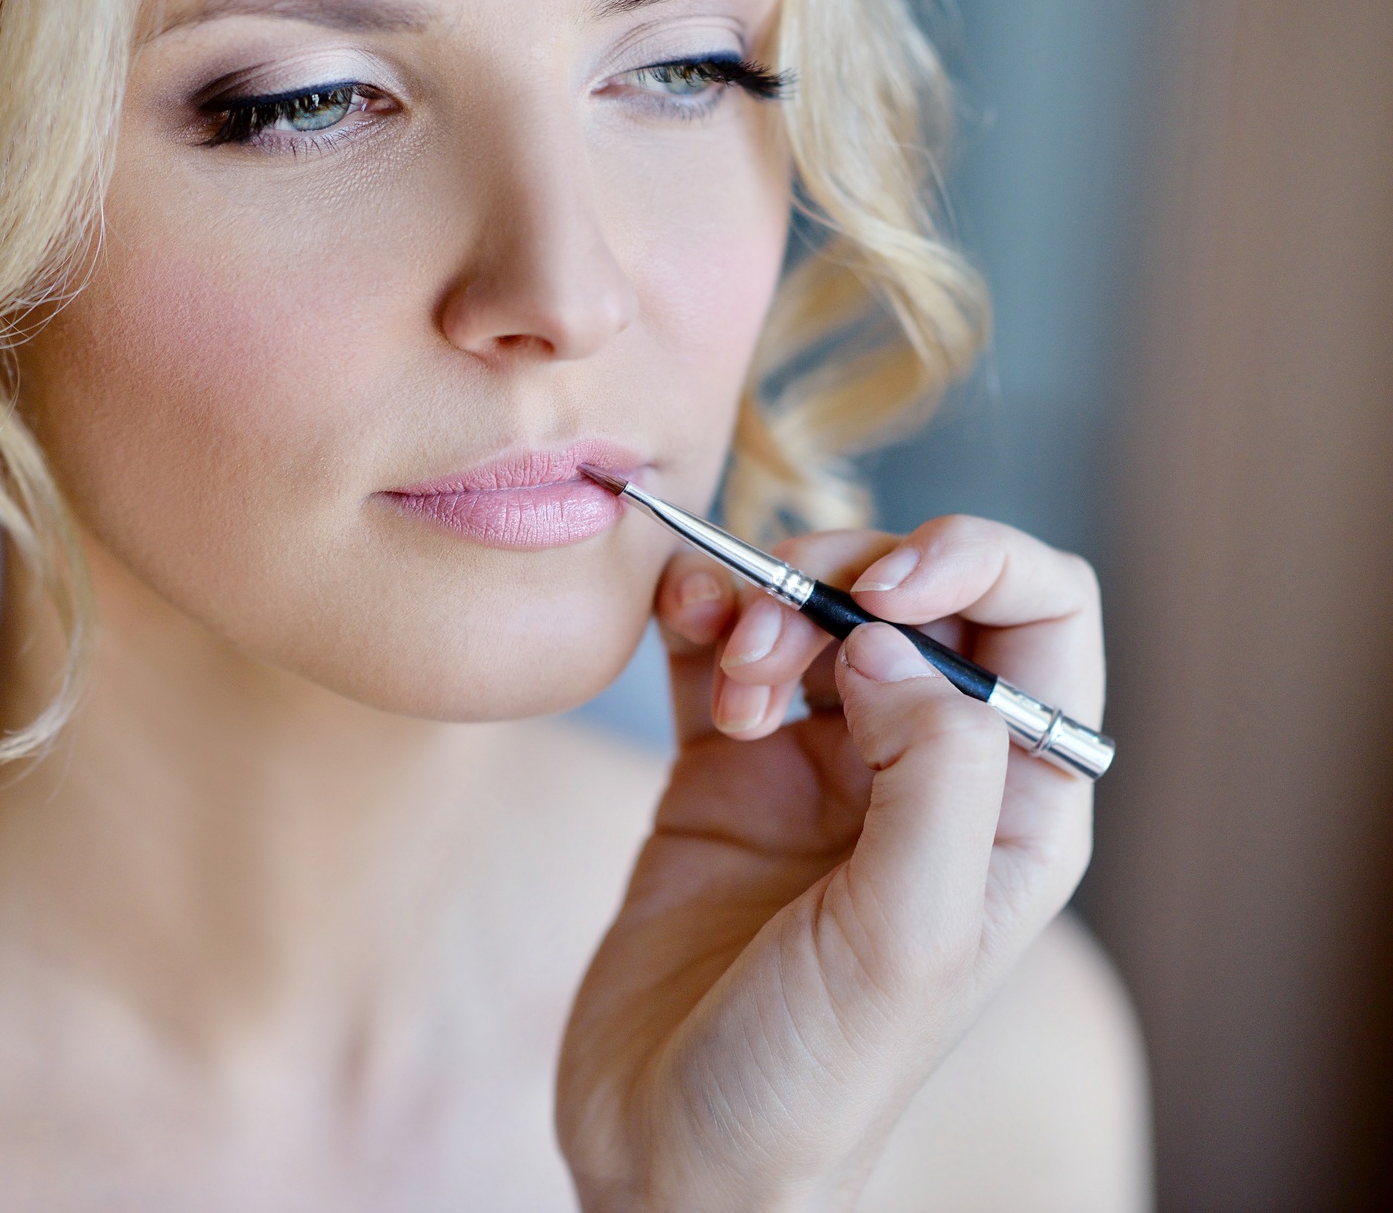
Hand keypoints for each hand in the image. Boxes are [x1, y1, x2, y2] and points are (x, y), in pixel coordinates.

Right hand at [557, 516, 1102, 1210]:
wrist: (672, 1150)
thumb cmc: (812, 1076)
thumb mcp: (909, 934)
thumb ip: (932, 770)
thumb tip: (886, 639)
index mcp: (1012, 805)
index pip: (1039, 620)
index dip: (976, 562)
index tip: (883, 590)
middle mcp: (924, 770)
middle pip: (914, 594)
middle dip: (843, 583)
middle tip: (772, 654)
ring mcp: (820, 766)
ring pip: (811, 608)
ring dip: (761, 603)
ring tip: (727, 681)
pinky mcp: (723, 771)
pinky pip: (717, 650)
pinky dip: (697, 613)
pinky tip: (682, 629)